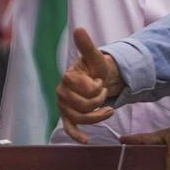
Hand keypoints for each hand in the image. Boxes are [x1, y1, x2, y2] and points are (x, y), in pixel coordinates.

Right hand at [56, 27, 122, 142]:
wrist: (100, 80)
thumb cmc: (96, 69)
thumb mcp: (95, 57)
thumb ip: (87, 46)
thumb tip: (79, 29)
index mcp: (67, 77)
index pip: (83, 88)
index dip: (96, 87)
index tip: (100, 82)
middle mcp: (61, 92)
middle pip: (82, 106)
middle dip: (99, 101)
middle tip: (105, 92)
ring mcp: (63, 106)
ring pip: (80, 118)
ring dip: (98, 116)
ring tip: (108, 109)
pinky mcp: (67, 117)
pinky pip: (69, 128)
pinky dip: (77, 135)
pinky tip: (87, 140)